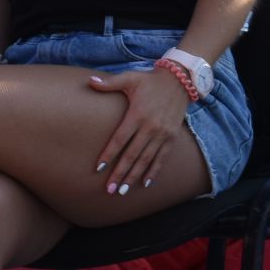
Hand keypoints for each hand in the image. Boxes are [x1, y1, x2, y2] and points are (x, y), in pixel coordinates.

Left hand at [87, 66, 191, 194]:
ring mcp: (163, 134)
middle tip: (109, 190)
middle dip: (120, 173)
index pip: (120, 139)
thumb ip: (109, 83)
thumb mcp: (129, 78)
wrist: (179, 81)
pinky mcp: (172, 138)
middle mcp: (150, 127)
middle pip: (132, 155)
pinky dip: (153, 172)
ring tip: (123, 191)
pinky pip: (161, 158)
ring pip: (146, 160)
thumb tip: (90, 81)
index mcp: (137, 115)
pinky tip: (145, 184)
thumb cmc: (149, 81)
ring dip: (134, 176)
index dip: (109, 154)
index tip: (99, 168)